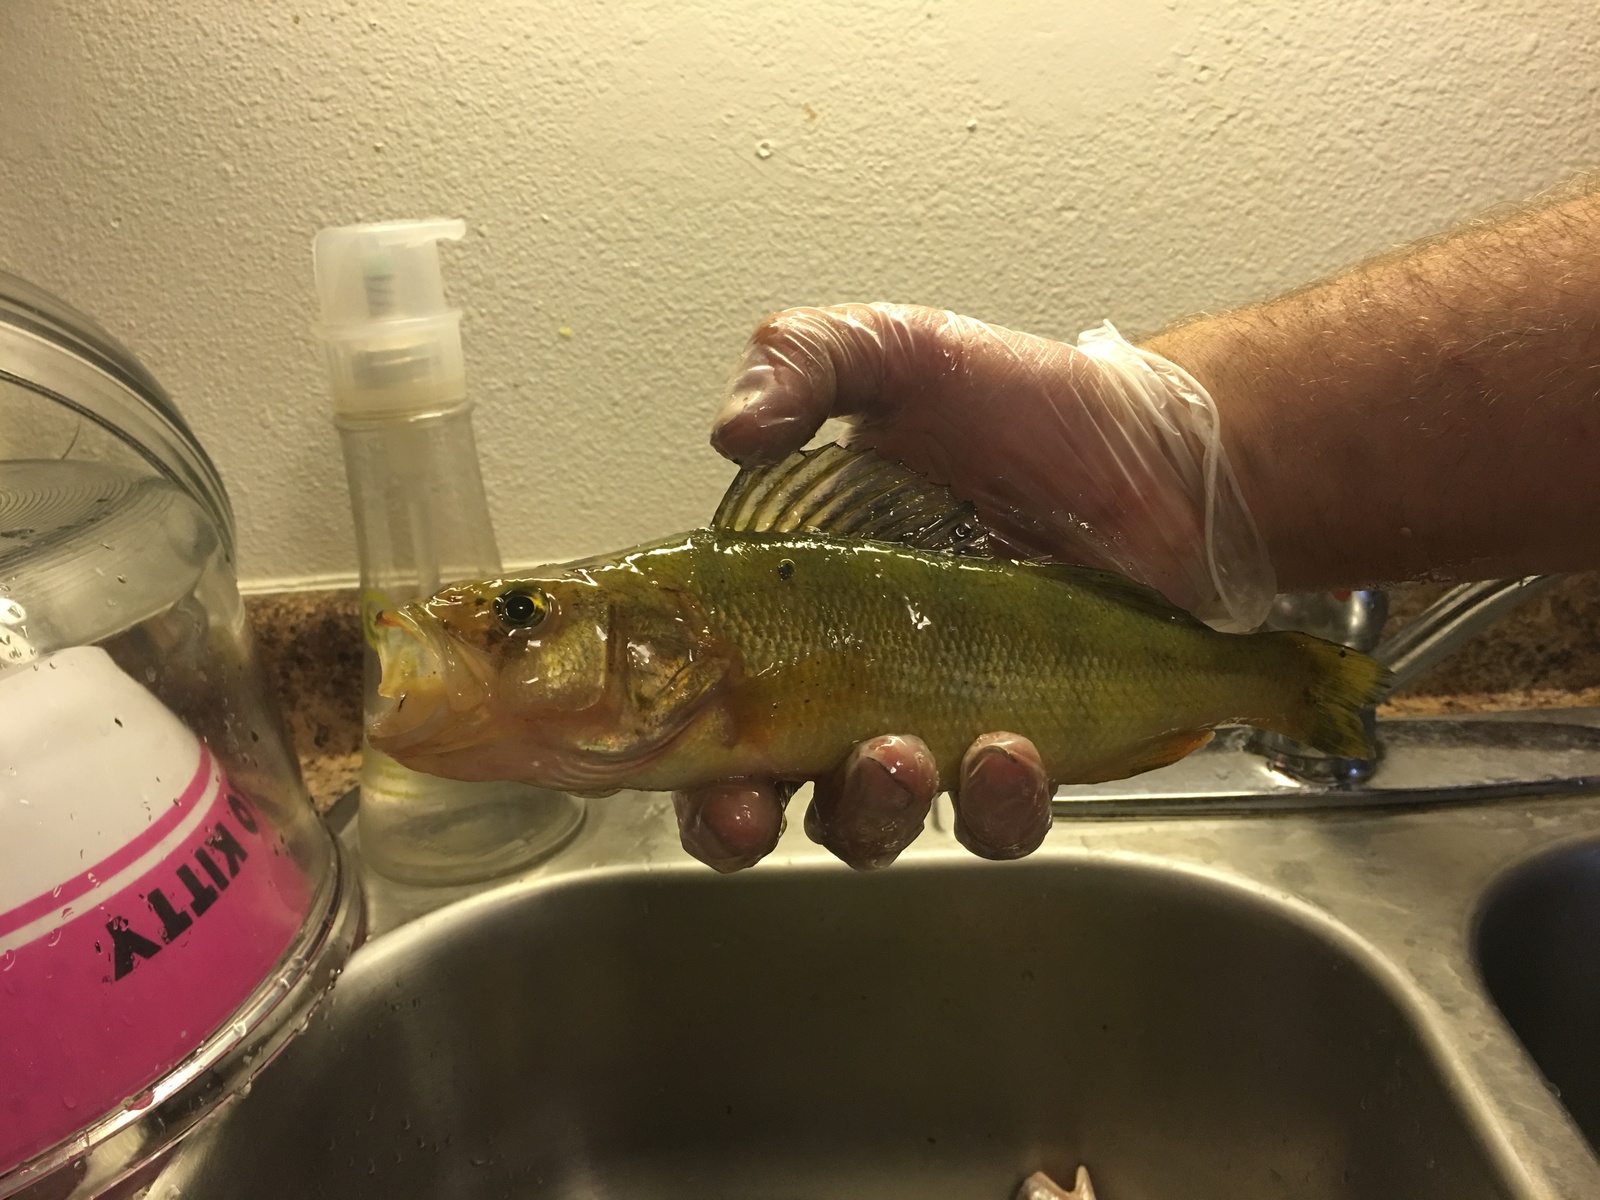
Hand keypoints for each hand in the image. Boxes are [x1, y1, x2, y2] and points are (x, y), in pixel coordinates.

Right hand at [675, 301, 1270, 871]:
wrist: (1171, 456)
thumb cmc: (1034, 409)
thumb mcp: (905, 354)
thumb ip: (805, 362)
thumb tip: (730, 432)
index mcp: (798, 601)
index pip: (704, 705)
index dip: (688, 763)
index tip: (705, 775)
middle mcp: (853, 679)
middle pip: (767, 793)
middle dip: (752, 820)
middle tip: (770, 795)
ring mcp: (941, 723)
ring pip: (876, 823)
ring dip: (877, 810)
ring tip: (906, 755)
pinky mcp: (1032, 753)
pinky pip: (997, 821)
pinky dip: (996, 805)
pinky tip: (1013, 749)